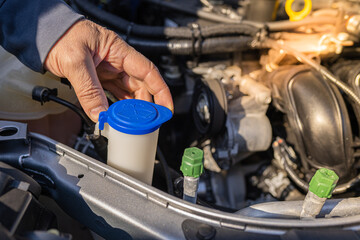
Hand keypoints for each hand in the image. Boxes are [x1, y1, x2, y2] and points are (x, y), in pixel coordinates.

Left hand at [45, 20, 172, 121]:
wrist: (43, 35)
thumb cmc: (60, 35)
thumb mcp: (75, 62)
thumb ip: (88, 90)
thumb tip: (100, 114)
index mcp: (119, 50)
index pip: (148, 71)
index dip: (161, 90)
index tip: (166, 108)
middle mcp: (118, 61)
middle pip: (140, 86)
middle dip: (144, 105)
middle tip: (144, 122)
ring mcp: (109, 70)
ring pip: (127, 93)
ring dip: (130, 109)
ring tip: (131, 123)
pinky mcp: (100, 78)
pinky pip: (113, 95)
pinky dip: (117, 107)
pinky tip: (118, 116)